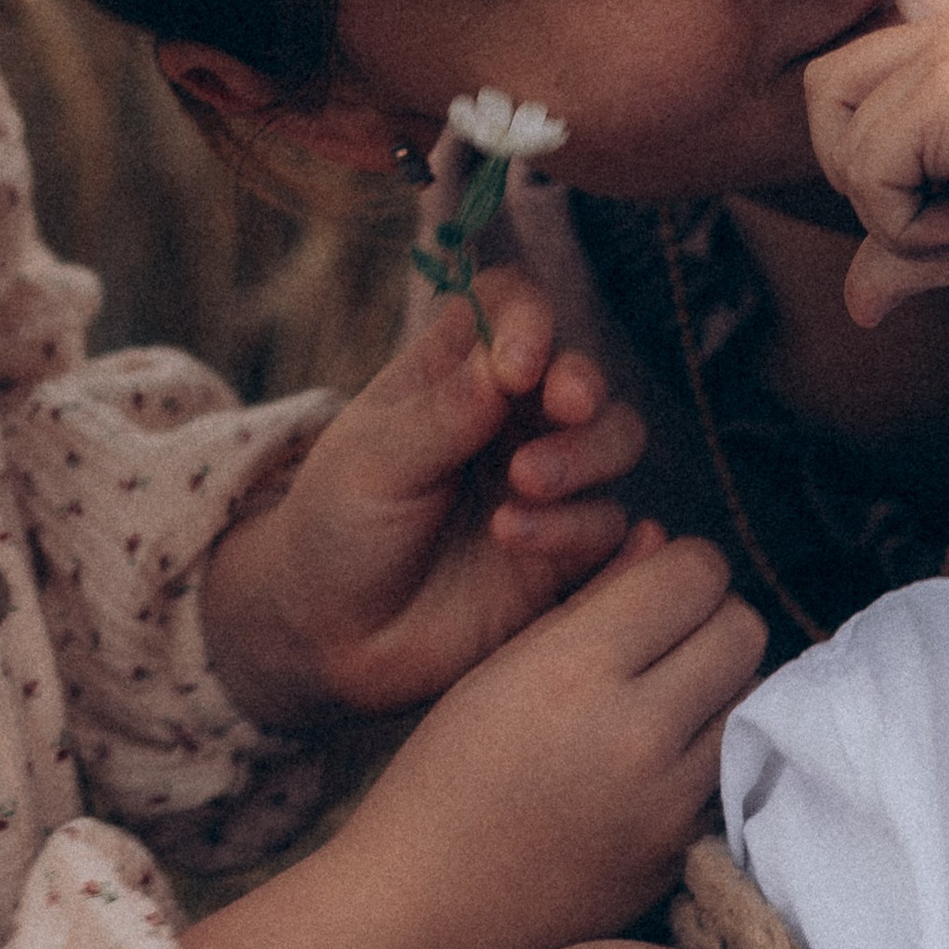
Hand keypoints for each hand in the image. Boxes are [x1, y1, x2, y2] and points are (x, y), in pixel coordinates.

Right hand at [181, 532, 765, 948]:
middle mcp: (632, 732)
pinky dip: (717, 756)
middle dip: (710, 623)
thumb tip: (666, 543)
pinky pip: (737, 771)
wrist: (420, 921)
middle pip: (743, 627)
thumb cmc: (441, 784)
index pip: (694, 571)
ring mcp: (668, 802)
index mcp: (570, 670)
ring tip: (667, 706)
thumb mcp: (497, 670)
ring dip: (723, 689)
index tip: (651, 591)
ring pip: (757, 697)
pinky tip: (665, 765)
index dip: (677, 570)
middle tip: (665, 647)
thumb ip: (589, 601)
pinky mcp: (683, 854)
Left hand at [203, 270, 646, 733]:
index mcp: (455, 373)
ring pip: (615, 443)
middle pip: (582, 376)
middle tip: (563, 406)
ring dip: (584, 456)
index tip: (517, 360)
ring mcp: (546, 484)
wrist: (333, 639)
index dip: (529, 320)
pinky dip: (577, 527)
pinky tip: (518, 539)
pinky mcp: (567, 551)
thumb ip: (445, 412)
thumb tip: (510, 359)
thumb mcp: (373, 461)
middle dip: (582, 387)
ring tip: (522, 485)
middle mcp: (511, 420)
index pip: (514, 310)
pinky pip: (607, 525)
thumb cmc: (337, 530)